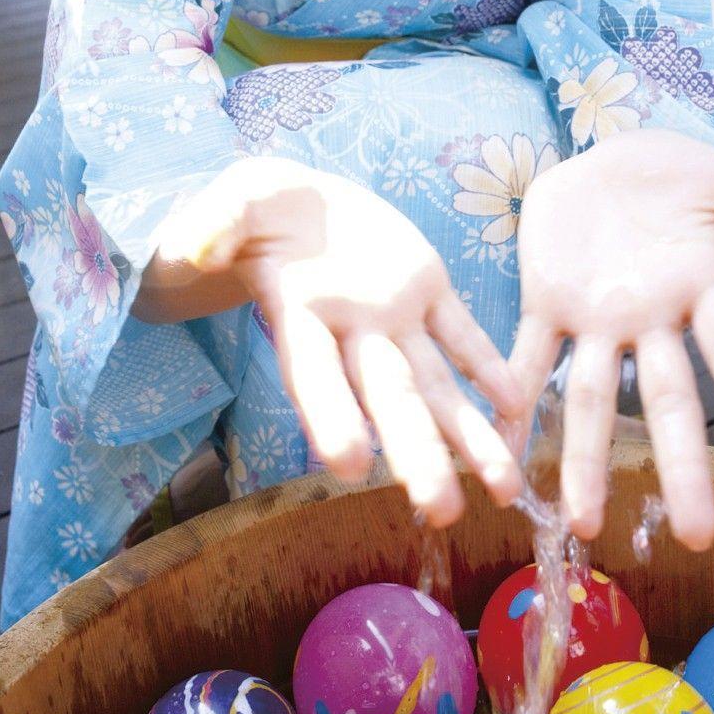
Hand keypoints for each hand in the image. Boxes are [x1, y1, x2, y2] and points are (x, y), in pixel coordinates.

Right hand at [155, 156, 526, 525]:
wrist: (301, 201)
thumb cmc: (254, 210)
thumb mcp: (232, 203)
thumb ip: (217, 224)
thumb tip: (194, 246)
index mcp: (299, 314)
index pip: (313, 375)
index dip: (329, 417)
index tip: (346, 466)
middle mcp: (351, 332)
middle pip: (386, 399)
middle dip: (415, 454)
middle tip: (440, 512)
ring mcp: (393, 315)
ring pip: (435, 384)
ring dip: (470, 435)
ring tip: (507, 489)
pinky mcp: (426, 286)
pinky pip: (462, 332)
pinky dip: (489, 365)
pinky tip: (519, 405)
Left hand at [502, 129, 713, 550]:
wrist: (602, 159)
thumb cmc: (671, 174)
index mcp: (697, 288)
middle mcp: (648, 320)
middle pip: (669, 399)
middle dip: (680, 465)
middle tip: (699, 536)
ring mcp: (595, 320)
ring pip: (591, 398)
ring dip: (586, 459)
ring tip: (583, 525)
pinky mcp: (545, 303)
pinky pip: (526, 359)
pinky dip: (510, 401)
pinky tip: (498, 449)